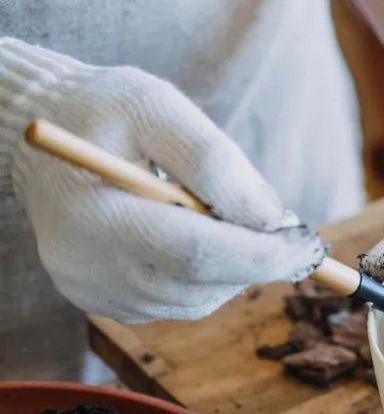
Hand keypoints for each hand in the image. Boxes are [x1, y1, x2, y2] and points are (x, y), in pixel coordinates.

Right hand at [1, 38, 325, 321]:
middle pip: (199, 285)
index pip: (195, 254)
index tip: (308, 243)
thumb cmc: (106, 112)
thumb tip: (274, 220)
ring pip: (195, 301)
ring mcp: (92, 291)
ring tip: (237, 224)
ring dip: (235, 271)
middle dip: (260, 263)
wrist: (45, 134)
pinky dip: (206, 279)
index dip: (262, 254)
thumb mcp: (161, 109)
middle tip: (296, 239)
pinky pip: (175, 304)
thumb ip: (218, 163)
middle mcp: (87, 266)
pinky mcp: (101, 300)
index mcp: (95, 216)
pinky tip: (200, 237)